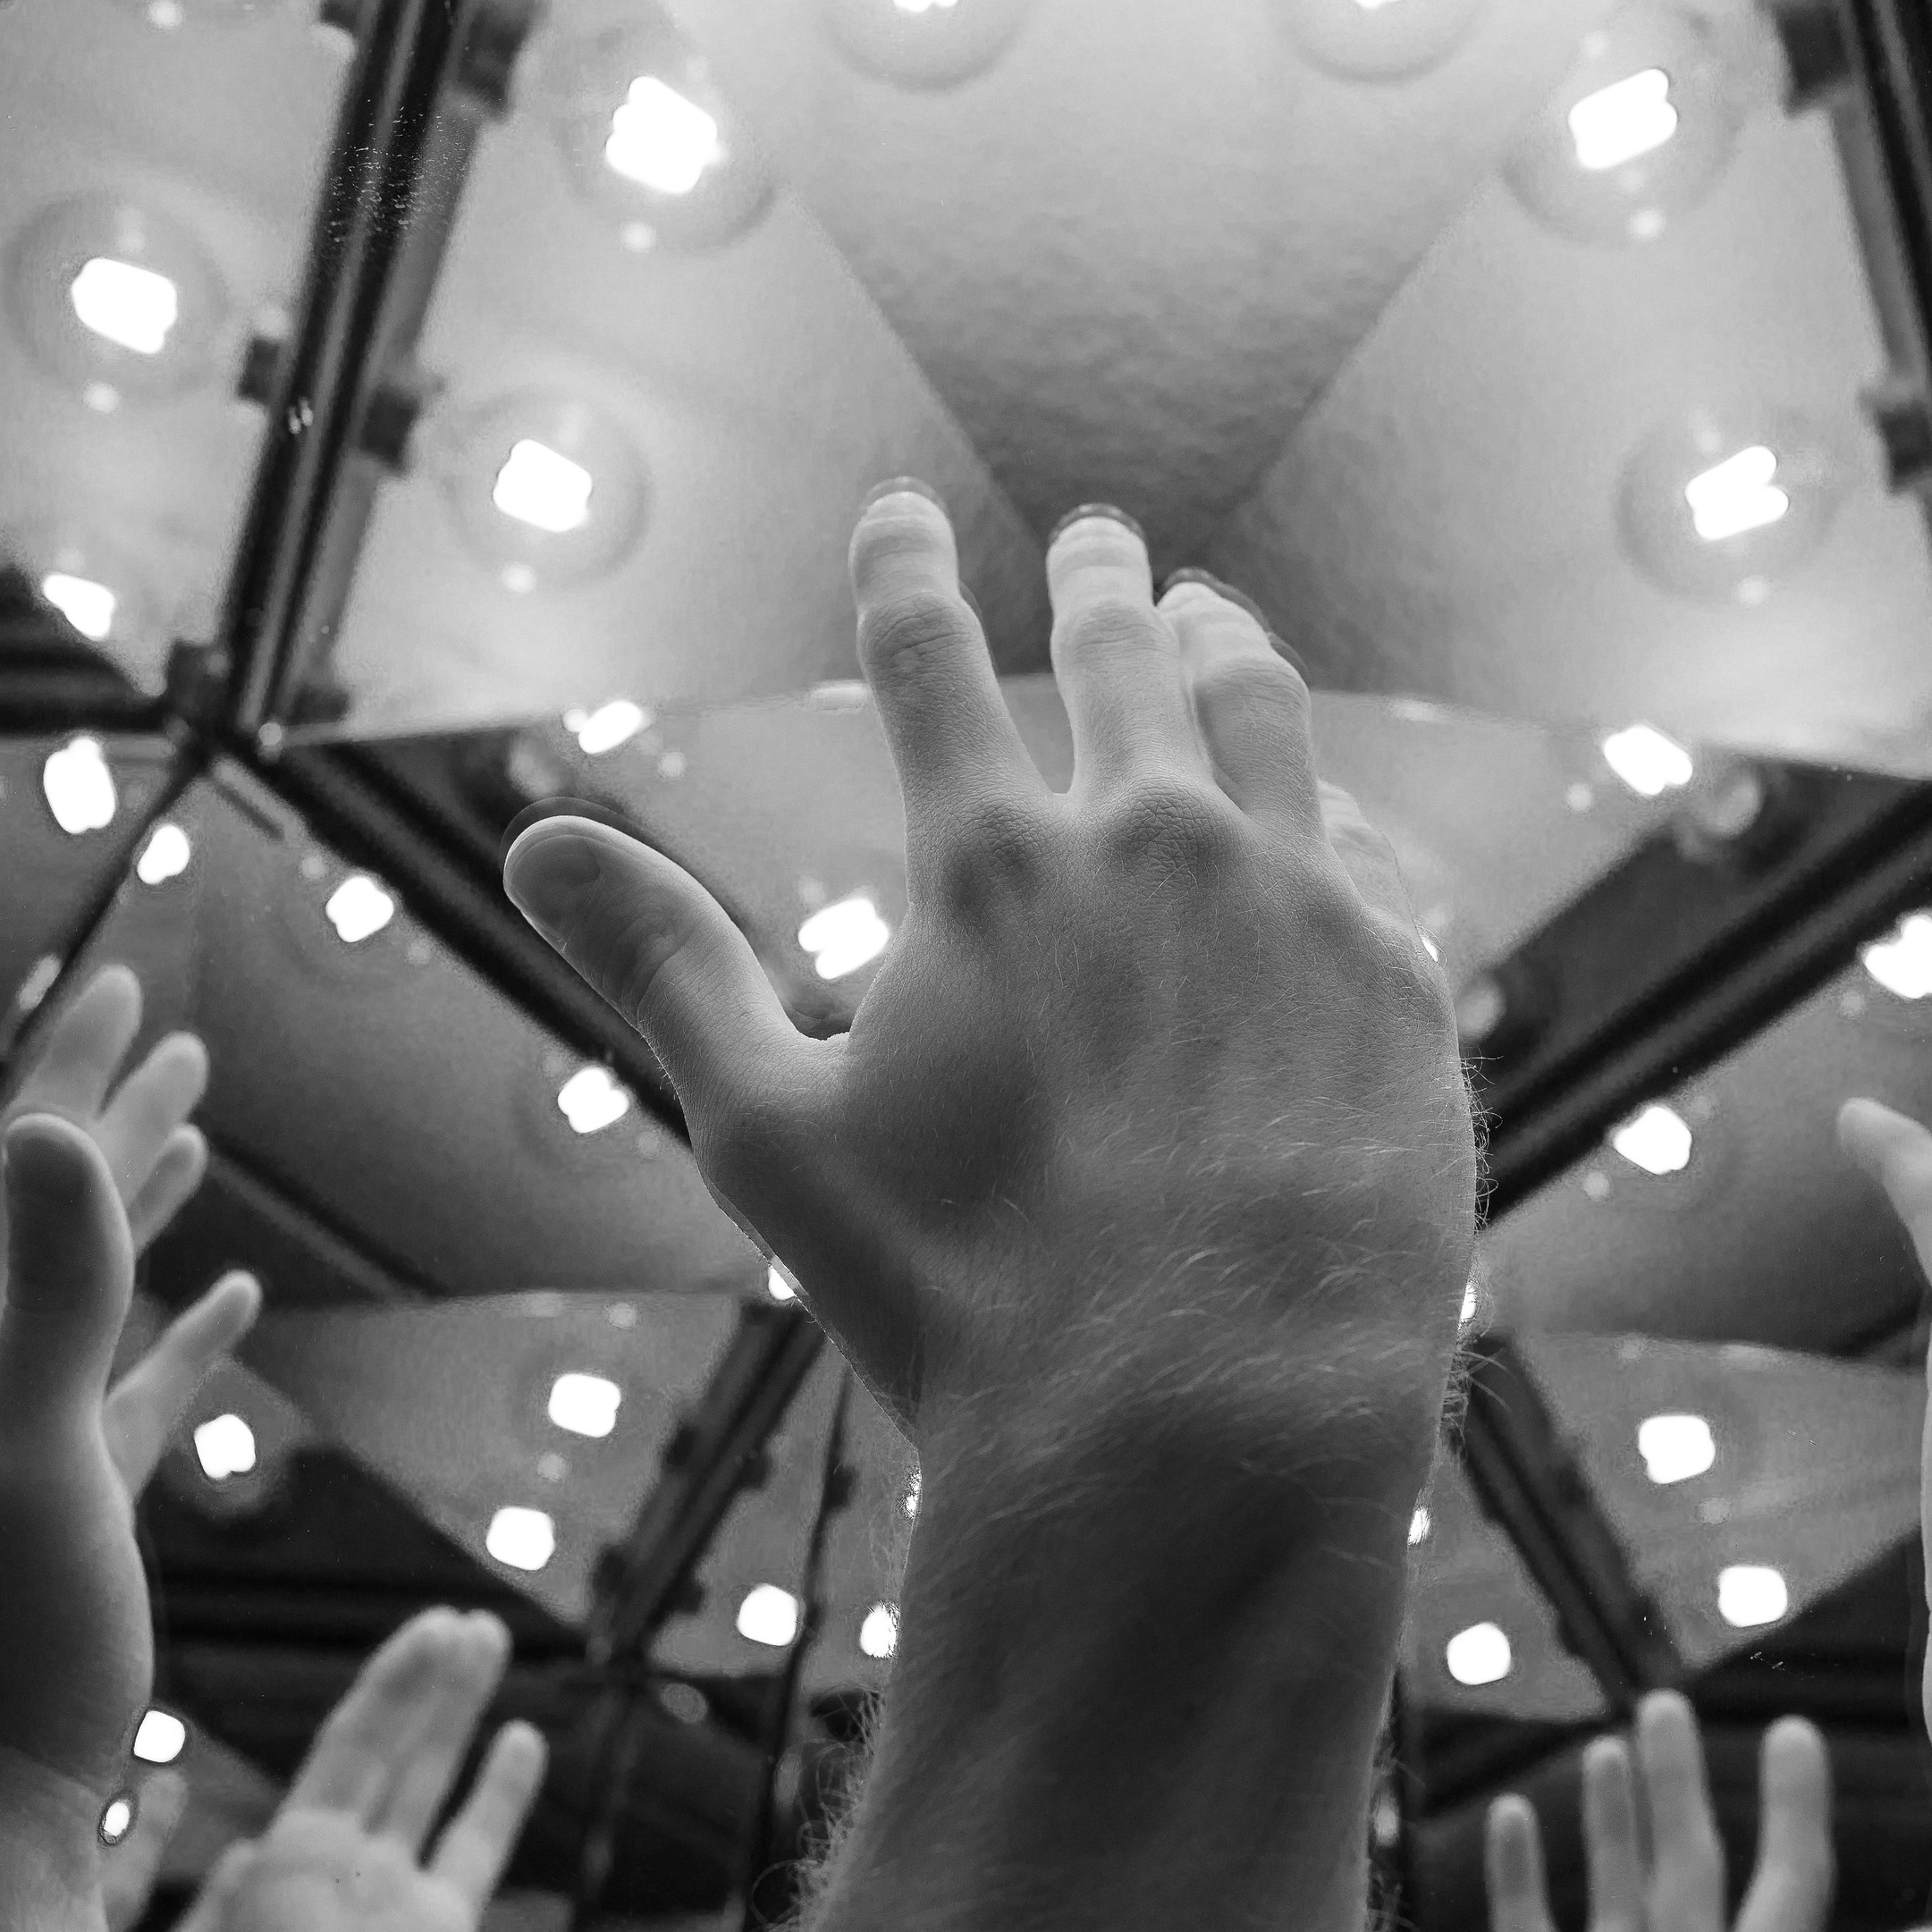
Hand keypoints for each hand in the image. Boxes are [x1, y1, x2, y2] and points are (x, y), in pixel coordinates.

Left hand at [0, 965, 257, 1514]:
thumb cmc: (4, 1644)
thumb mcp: (31, 1455)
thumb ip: (50, 1299)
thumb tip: (43, 1127)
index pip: (30, 1172)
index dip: (74, 1072)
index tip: (121, 986)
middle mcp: (2, 1380)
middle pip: (63, 1216)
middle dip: (117, 1120)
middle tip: (183, 1047)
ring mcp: (45, 1446)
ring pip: (96, 1293)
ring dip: (140, 1206)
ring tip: (193, 1148)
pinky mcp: (90, 1512)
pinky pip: (144, 1387)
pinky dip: (190, 1330)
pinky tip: (230, 1307)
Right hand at [148, 1611, 630, 1931]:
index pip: (468, 1845)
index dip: (498, 1791)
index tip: (526, 1734)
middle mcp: (374, 1906)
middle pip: (423, 1781)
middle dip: (454, 1710)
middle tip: (485, 1635)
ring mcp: (329, 1877)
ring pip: (382, 1752)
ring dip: (423, 1684)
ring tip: (463, 1619)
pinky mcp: (291, 1857)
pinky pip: (344, 1753)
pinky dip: (383, 1692)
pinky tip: (423, 1638)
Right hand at [502, 497, 1471, 1498]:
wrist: (1206, 1419)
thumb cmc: (964, 1296)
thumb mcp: (772, 1134)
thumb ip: (664, 966)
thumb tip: (529, 844)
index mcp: (993, 867)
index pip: (930, 661)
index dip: (905, 571)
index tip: (902, 512)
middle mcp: (1157, 848)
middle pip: (1127, 656)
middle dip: (1100, 583)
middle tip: (1099, 540)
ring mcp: (1299, 907)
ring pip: (1266, 721)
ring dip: (1228, 652)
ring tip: (1214, 618)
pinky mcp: (1402, 990)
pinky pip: (1364, 860)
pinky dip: (1322, 815)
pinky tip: (1318, 819)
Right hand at [1480, 1694, 1931, 1931]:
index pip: (1782, 1881)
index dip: (1790, 1804)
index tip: (1793, 1726)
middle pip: (1685, 1867)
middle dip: (1677, 1784)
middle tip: (1663, 1700)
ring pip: (1610, 1898)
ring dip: (1606, 1824)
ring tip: (1601, 1747)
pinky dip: (1515, 1884)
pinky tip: (1509, 1821)